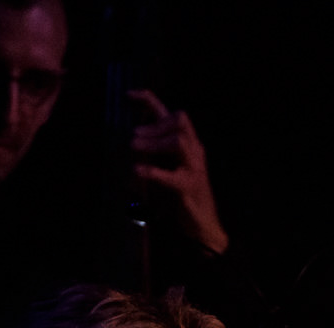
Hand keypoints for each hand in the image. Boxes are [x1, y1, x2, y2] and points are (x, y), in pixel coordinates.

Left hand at [127, 88, 228, 254]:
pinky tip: (138, 170)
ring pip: (178, 141)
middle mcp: (195, 151)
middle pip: (179, 120)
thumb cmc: (185, 197)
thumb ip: (156, 153)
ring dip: (153, 142)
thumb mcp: (169, 168)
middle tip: (133, 137)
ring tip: (134, 147)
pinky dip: (153, 171)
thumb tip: (132, 140)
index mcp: (190, 144)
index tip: (128, 95)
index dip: (150, 100)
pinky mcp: (190, 188)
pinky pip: (171, 175)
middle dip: (154, 124)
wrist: (205, 225)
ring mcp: (195, 168)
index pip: (173, 113)